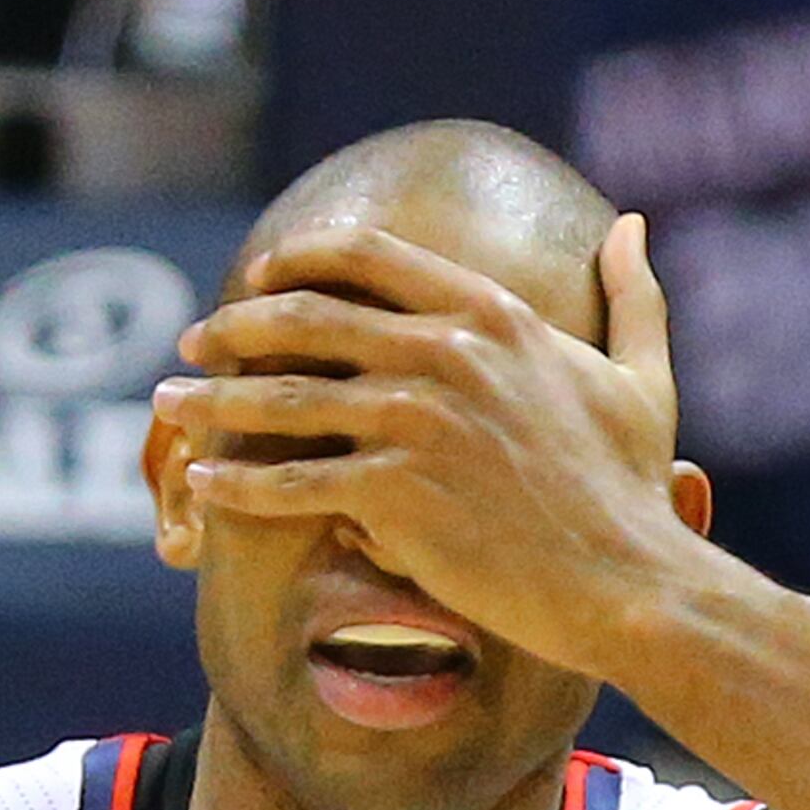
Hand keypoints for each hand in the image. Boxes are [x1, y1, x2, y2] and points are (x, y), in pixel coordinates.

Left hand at [162, 216, 701, 684]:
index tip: (259, 276)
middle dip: (234, 328)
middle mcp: (443, 352)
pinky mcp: (394, 494)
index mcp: (490, 315)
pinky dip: (238, 484)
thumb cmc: (635, 494)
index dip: (300, 260)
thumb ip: (632, 297)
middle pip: (306, 320)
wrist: (628, 584)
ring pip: (284, 400)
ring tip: (167, 408)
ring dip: (213, 402)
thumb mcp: (642, 380)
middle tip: (192, 343)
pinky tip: (203, 484)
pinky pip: (293, 482)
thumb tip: (629, 226)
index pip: (367, 258)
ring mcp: (414, 421)